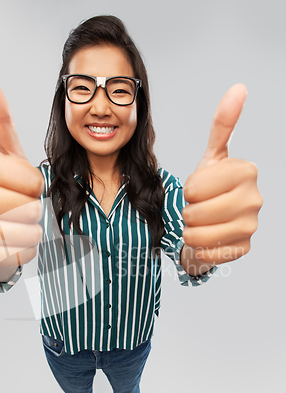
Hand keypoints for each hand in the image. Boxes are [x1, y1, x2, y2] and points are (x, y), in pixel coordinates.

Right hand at [0, 75, 44, 280]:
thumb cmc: (7, 189)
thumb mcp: (9, 154)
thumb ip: (0, 120)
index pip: (32, 180)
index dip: (36, 186)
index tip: (23, 185)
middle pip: (28, 206)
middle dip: (34, 208)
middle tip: (21, 205)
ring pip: (26, 231)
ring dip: (32, 229)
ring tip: (18, 222)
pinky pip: (20, 252)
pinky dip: (25, 248)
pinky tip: (12, 240)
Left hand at [181, 83, 262, 265]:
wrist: (213, 222)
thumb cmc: (211, 188)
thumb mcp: (213, 157)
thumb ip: (223, 125)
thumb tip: (238, 88)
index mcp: (247, 171)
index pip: (194, 187)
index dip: (188, 190)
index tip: (198, 188)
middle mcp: (255, 198)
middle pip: (195, 212)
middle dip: (188, 211)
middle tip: (199, 207)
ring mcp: (252, 226)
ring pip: (197, 234)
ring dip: (190, 230)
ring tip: (201, 222)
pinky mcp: (244, 249)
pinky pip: (205, 253)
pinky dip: (198, 248)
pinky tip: (208, 239)